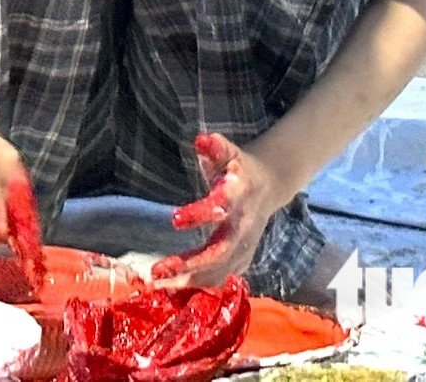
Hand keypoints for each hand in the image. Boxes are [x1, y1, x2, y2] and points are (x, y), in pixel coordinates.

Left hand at [151, 132, 287, 287]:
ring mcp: (244, 248)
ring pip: (218, 271)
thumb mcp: (229, 153)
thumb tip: (201, 139)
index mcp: (239, 199)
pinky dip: (196, 283)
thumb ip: (215, 147)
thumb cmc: (238, 168)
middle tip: (158, 271)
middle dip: (190, 264)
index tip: (174, 219)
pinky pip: (219, 277)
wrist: (268, 186)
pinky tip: (170, 287)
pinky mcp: (240, 259)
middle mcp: (243, 227)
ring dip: (188, 279)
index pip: (221, 208)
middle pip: (219, 252)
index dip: (200, 214)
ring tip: (158, 283)